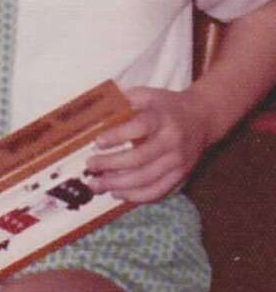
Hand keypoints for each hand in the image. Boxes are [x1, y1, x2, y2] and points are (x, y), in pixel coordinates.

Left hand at [85, 86, 212, 202]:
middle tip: (90, 165)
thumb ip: (123, 101)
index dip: (118, 136)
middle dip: (111, 164)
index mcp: (161, 117)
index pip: (140, 127)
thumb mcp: (146, 95)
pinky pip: (158, 191)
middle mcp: (172, 140)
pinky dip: (136, 196)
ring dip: (118, 185)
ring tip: (96, 184)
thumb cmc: (164, 106)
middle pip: (140, 158)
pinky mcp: (181, 175)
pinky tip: (117, 194)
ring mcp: (178, 160)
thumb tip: (93, 113)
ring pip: (147, 179)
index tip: (97, 142)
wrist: (201, 118)